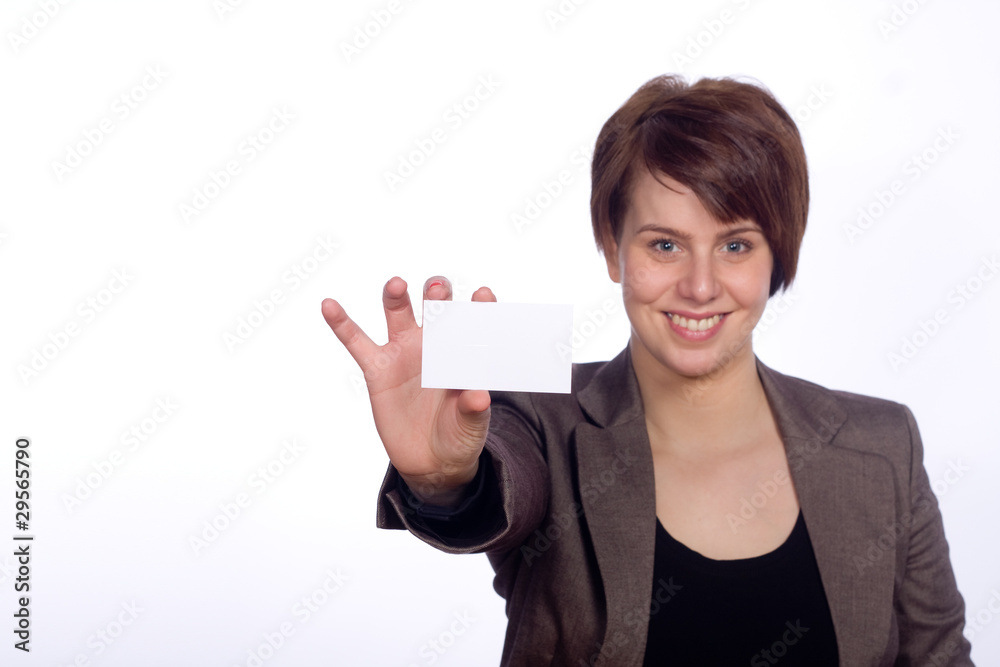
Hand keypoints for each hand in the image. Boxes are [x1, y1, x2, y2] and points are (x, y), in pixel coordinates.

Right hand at [321, 276, 496, 505]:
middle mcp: (434, 344)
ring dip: (396, 297)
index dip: (480, 306)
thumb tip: (480, 396)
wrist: (432, 460)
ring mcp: (404, 353)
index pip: (474, 322)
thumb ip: (474, 408)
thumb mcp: (471, 424)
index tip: (484, 294)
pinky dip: (341, 323)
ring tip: (397, 285)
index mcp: (463, 352)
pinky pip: (357, 342)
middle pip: (436, 309)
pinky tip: (329, 305)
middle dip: (437, 296)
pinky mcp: (378, 369)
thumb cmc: (460, 434)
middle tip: (438, 288)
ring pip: (398, 314)